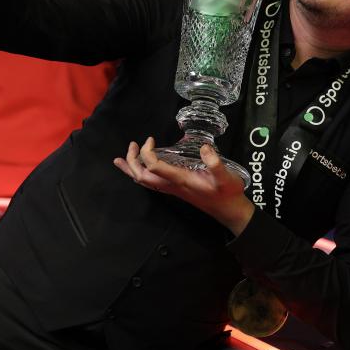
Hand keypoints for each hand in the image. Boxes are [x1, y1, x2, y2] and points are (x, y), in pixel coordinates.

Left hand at [113, 138, 254, 235]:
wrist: (228, 210)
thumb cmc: (227, 193)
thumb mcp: (226, 177)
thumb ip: (215, 163)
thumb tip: (204, 148)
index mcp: (181, 180)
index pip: (154, 167)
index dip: (147, 153)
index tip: (150, 139)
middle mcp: (172, 186)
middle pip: (142, 177)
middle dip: (132, 161)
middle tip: (131, 145)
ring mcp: (172, 189)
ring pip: (144, 182)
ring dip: (132, 169)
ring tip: (121, 159)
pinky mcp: (175, 189)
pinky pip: (152, 183)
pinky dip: (141, 174)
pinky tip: (142, 168)